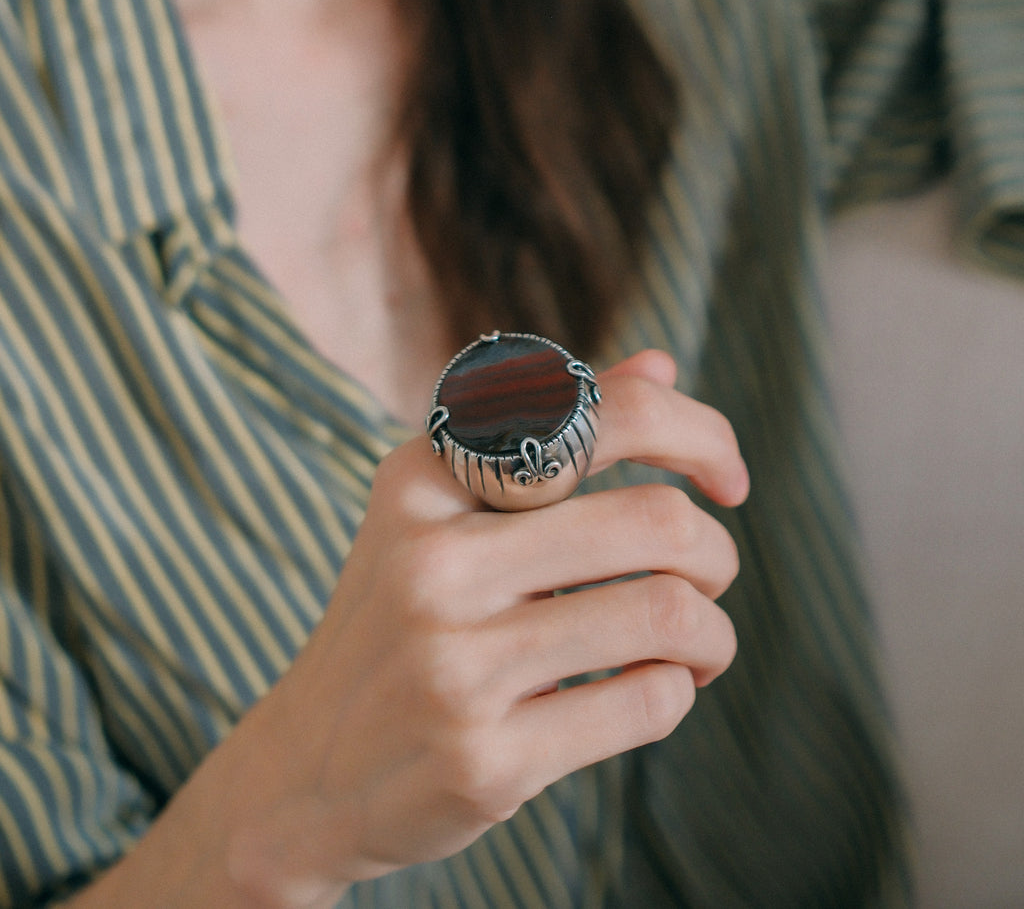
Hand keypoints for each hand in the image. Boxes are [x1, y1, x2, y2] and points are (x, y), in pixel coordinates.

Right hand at [229, 350, 747, 905]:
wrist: (306, 774)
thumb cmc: (398, 621)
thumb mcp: (443, 513)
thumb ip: (550, 434)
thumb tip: (659, 365)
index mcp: (423, 479)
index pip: (600, 416)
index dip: (698, 433)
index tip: (728, 478)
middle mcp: (431, 561)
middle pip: (656, 523)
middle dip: (715, 553)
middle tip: (709, 578)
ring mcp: (453, 665)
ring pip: (665, 615)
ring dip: (713, 634)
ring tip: (698, 645)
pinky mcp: (484, 761)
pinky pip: (646, 705)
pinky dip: (677, 694)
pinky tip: (655, 692)